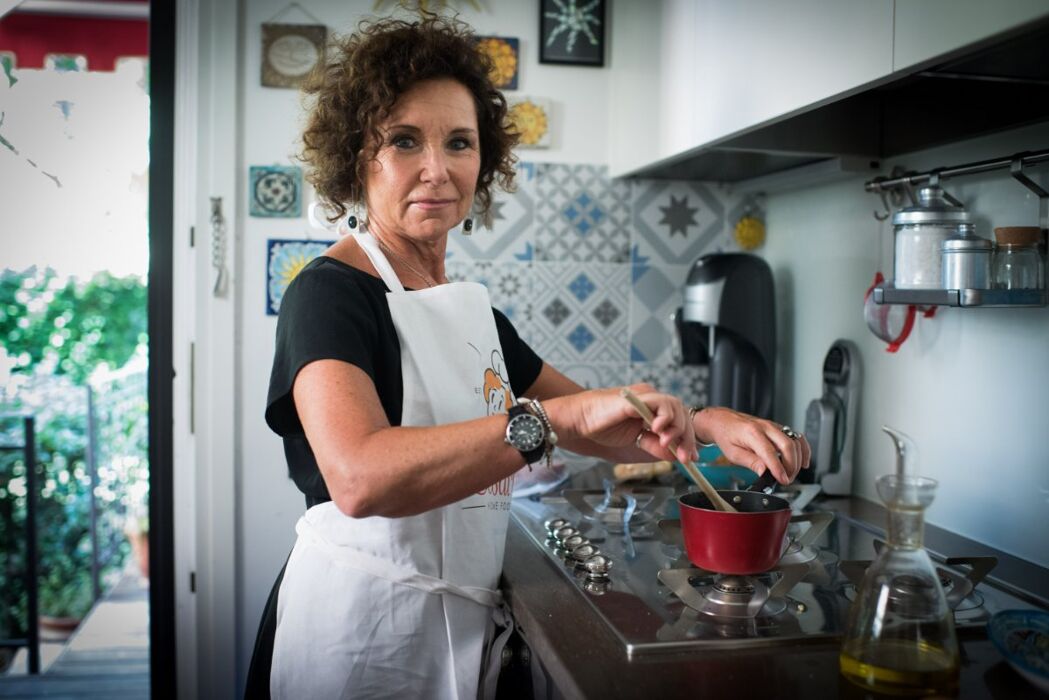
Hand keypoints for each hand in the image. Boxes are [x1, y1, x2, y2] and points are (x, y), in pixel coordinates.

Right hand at [552, 383, 696, 463]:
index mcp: (652, 408)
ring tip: (668, 443)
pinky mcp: (636, 398)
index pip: (678, 419)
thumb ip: (655, 445)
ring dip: (677, 427)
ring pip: (675, 405)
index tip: (690, 457)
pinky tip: (660, 429)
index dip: (687, 438)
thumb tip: (674, 455)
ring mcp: (645, 396)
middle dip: (686, 437)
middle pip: (681, 413)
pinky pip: (660, 402)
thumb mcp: (636, 441)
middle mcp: (651, 399)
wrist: (581, 421)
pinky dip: (665, 415)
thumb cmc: (603, 427)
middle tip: (684, 457)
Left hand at [696, 407, 810, 483]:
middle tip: (786, 479)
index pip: (770, 453)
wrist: (722, 421)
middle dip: (791, 466)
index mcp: (752, 433)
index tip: (783, 480)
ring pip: (795, 441)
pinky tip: (803, 461)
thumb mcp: (733, 453)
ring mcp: (773, 426)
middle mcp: (765, 427)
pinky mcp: (778, 428)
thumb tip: (764, 472)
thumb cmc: (726, 435)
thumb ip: (751, 462)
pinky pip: (797, 437)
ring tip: (791, 473)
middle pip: (788, 445)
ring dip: (798, 460)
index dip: (778, 468)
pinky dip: (803, 449)